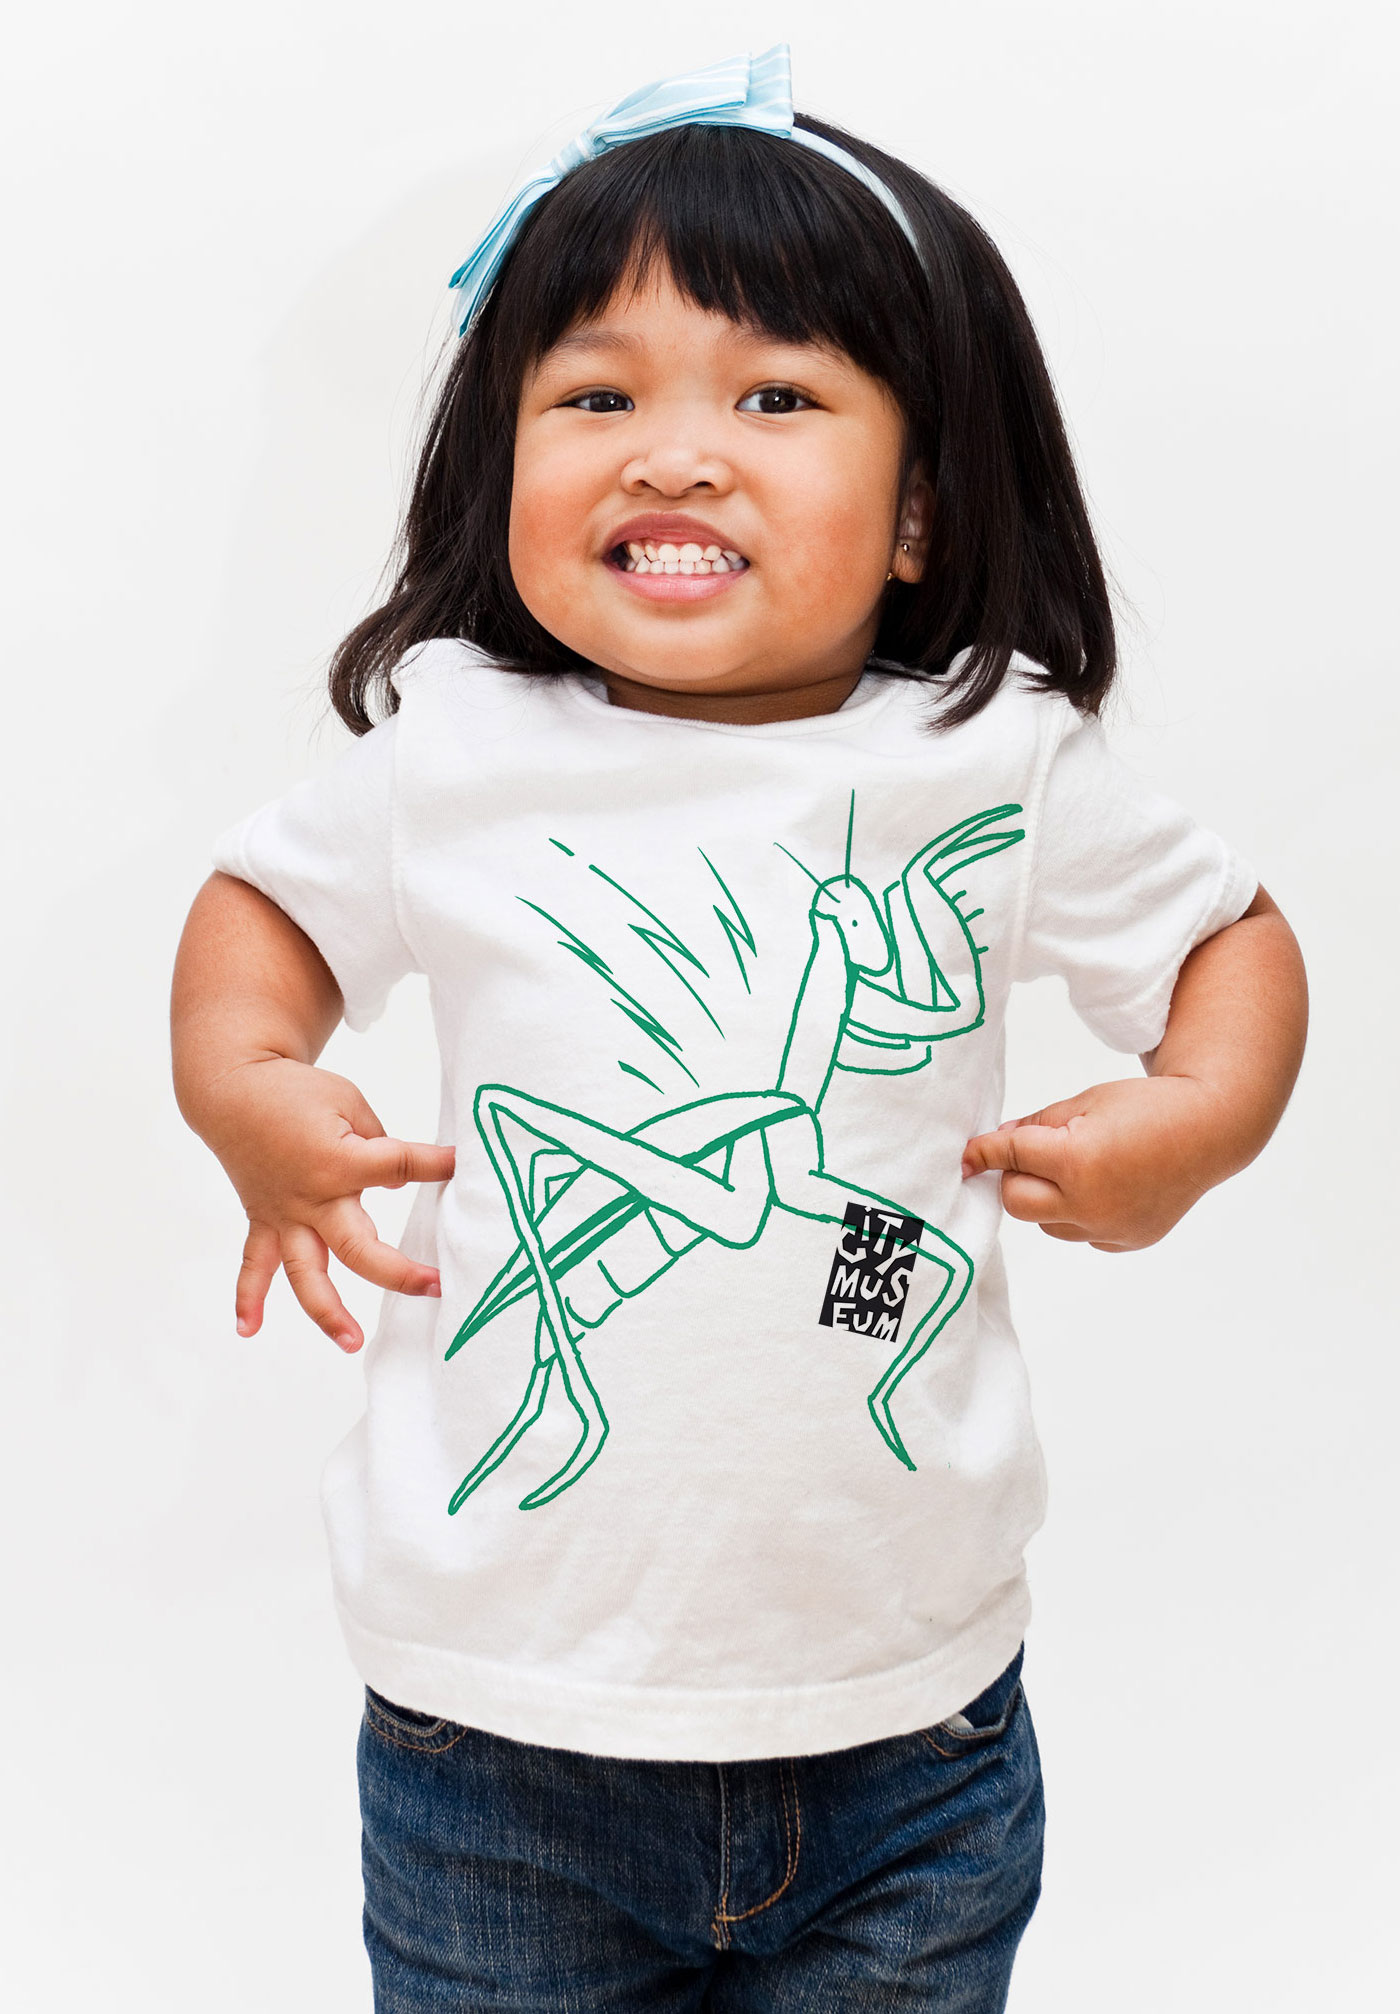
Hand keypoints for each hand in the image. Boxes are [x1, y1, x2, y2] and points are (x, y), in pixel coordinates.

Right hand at [206, 1056, 455, 1351]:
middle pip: (359, 1248)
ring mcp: (285, 1215)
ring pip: (306, 1272)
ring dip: (328, 1312)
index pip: (402, 1168)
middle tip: (436, 1288)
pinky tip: (249, 1330)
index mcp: (339, 1161)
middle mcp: (312, 1198)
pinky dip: (248, 1298)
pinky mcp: (263, 1221)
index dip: (437, 1165)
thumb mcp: (350, 1102)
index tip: (462, 1165)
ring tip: (353, 1342)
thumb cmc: (297, 1092)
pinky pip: (254, 1265)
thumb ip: (379, 1145)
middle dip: (400, 1273)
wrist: (233, 1090)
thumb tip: (398, 1182)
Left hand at [960, 1075, 1228, 1250]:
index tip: (966, 1156)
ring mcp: (1109, 1229)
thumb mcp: (1085, 1101)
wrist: (1209, 1130)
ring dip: (1046, 1198)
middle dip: (1013, 1177)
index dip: (984, 1152)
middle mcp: (1090, 1204)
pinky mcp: (1124, 1243)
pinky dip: (1077, 1214)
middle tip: (1032, 1154)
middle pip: (1016, 1202)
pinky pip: (1079, 1234)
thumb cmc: (1147, 1107)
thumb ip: (1036, 1126)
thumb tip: (995, 1146)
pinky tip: (1104, 1187)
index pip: (1010, 1157)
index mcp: (1077, 1161)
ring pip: (1046, 1223)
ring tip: (1077, 1168)